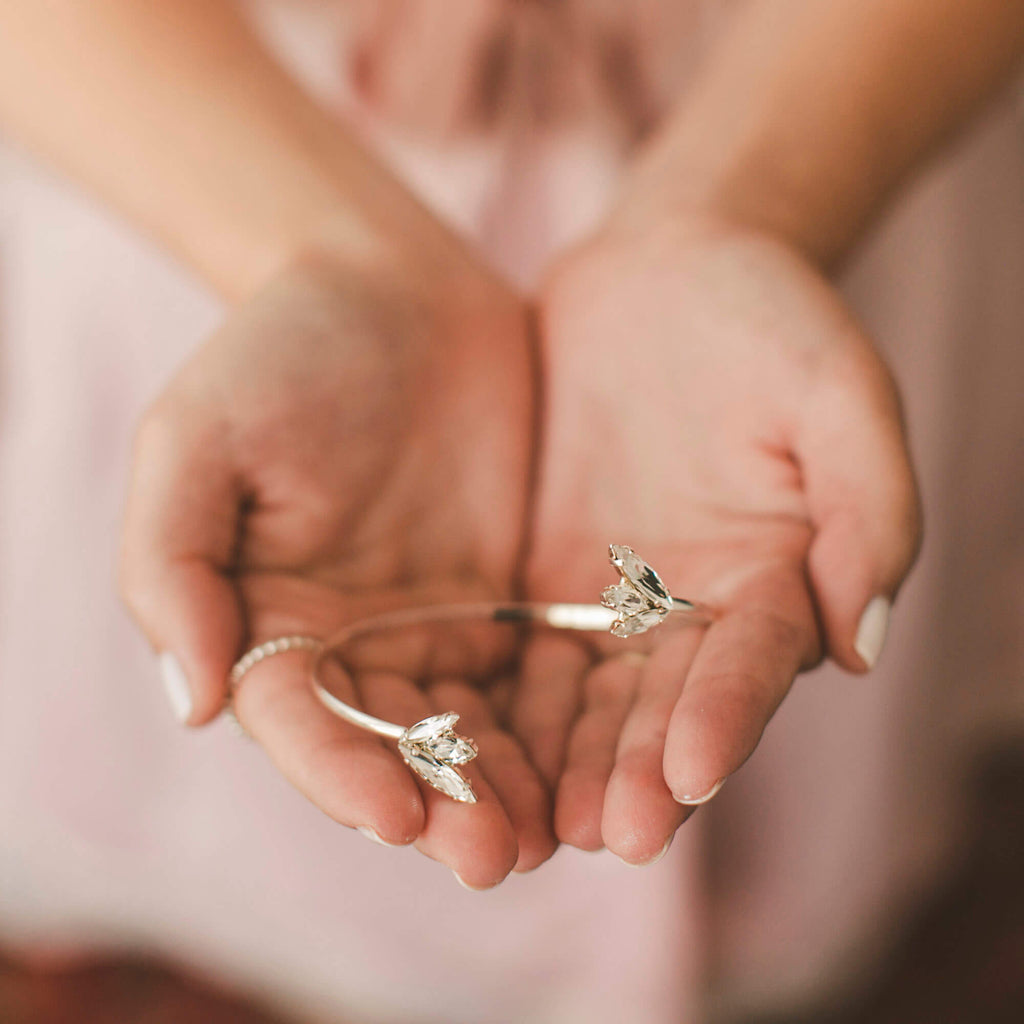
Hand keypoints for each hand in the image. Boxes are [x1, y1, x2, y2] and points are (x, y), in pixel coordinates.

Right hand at [120, 235, 554, 887]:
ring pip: (471, 731)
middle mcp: (352, 643)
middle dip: (441, 806)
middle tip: (493, 856)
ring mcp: (436, 625)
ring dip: (508, 789)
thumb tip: (194, 701)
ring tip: (550, 836)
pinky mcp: (508, 600)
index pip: (301, 722)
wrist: (391, 288)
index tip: (399, 815)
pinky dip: (559, 727)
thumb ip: (175, 565)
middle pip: (395, 748)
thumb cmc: (280, 351)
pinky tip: (593, 761)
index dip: (345, 773)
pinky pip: (535, 677)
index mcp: (268, 621)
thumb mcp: (197, 439)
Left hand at [521, 215, 920, 863]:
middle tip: (604, 835)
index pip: (751, 666)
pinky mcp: (545, 576)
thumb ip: (867, 510)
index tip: (687, 775)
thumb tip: (864, 645)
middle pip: (665, 705)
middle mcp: (694, 608)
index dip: (725, 720)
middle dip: (637, 770)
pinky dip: (506, 704)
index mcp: (776, 579)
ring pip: (589, 699)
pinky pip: (523, 650)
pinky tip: (475, 749)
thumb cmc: (768, 320)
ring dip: (566, 762)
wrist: (670, 268)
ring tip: (536, 825)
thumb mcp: (837, 393)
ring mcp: (615, 599)